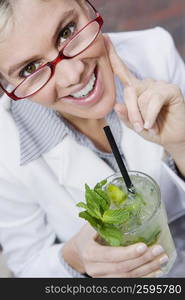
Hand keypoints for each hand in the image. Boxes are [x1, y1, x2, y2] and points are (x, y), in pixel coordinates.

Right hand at [62, 224, 167, 277]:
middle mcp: (95, 268)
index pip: (110, 255)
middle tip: (158, 250)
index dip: (128, 253)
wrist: (77, 254)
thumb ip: (104, 217)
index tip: (143, 246)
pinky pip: (129, 283)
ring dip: (147, 269)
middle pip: (122, 268)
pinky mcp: (110, 281)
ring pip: (128, 278)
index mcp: (90, 253)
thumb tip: (120, 200)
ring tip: (160, 259)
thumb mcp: (91, 225)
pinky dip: (144, 277)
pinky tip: (155, 270)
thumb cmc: (86, 237)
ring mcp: (103, 278)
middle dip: (143, 260)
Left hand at [103, 35, 184, 156]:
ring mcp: (159, 85)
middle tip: (138, 127)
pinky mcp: (171, 90)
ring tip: (149, 127)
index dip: (113, 57)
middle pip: (129, 91)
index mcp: (137, 90)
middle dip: (131, 113)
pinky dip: (150, 115)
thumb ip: (126, 117)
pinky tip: (151, 125)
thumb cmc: (153, 129)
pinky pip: (154, 99)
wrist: (172, 137)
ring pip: (141, 98)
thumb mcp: (135, 125)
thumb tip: (116, 105)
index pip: (122, 72)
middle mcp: (147, 84)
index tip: (105, 40)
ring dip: (142, 116)